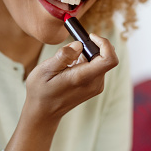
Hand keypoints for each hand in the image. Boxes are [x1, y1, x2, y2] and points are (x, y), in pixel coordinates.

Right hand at [5, 33, 117, 150]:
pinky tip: (70, 68)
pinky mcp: (94, 87)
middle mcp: (94, 83)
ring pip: (100, 61)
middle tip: (71, 49)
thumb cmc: (41, 92)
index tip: (91, 36)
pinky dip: (86, 62)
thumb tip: (79, 44)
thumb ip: (63, 56)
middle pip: (105, 57)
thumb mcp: (45, 70)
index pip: (109, 59)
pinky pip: (96, 67)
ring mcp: (96, 86)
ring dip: (86, 55)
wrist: (44, 113)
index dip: (104, 43)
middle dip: (91, 47)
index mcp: (83, 78)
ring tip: (66, 63)